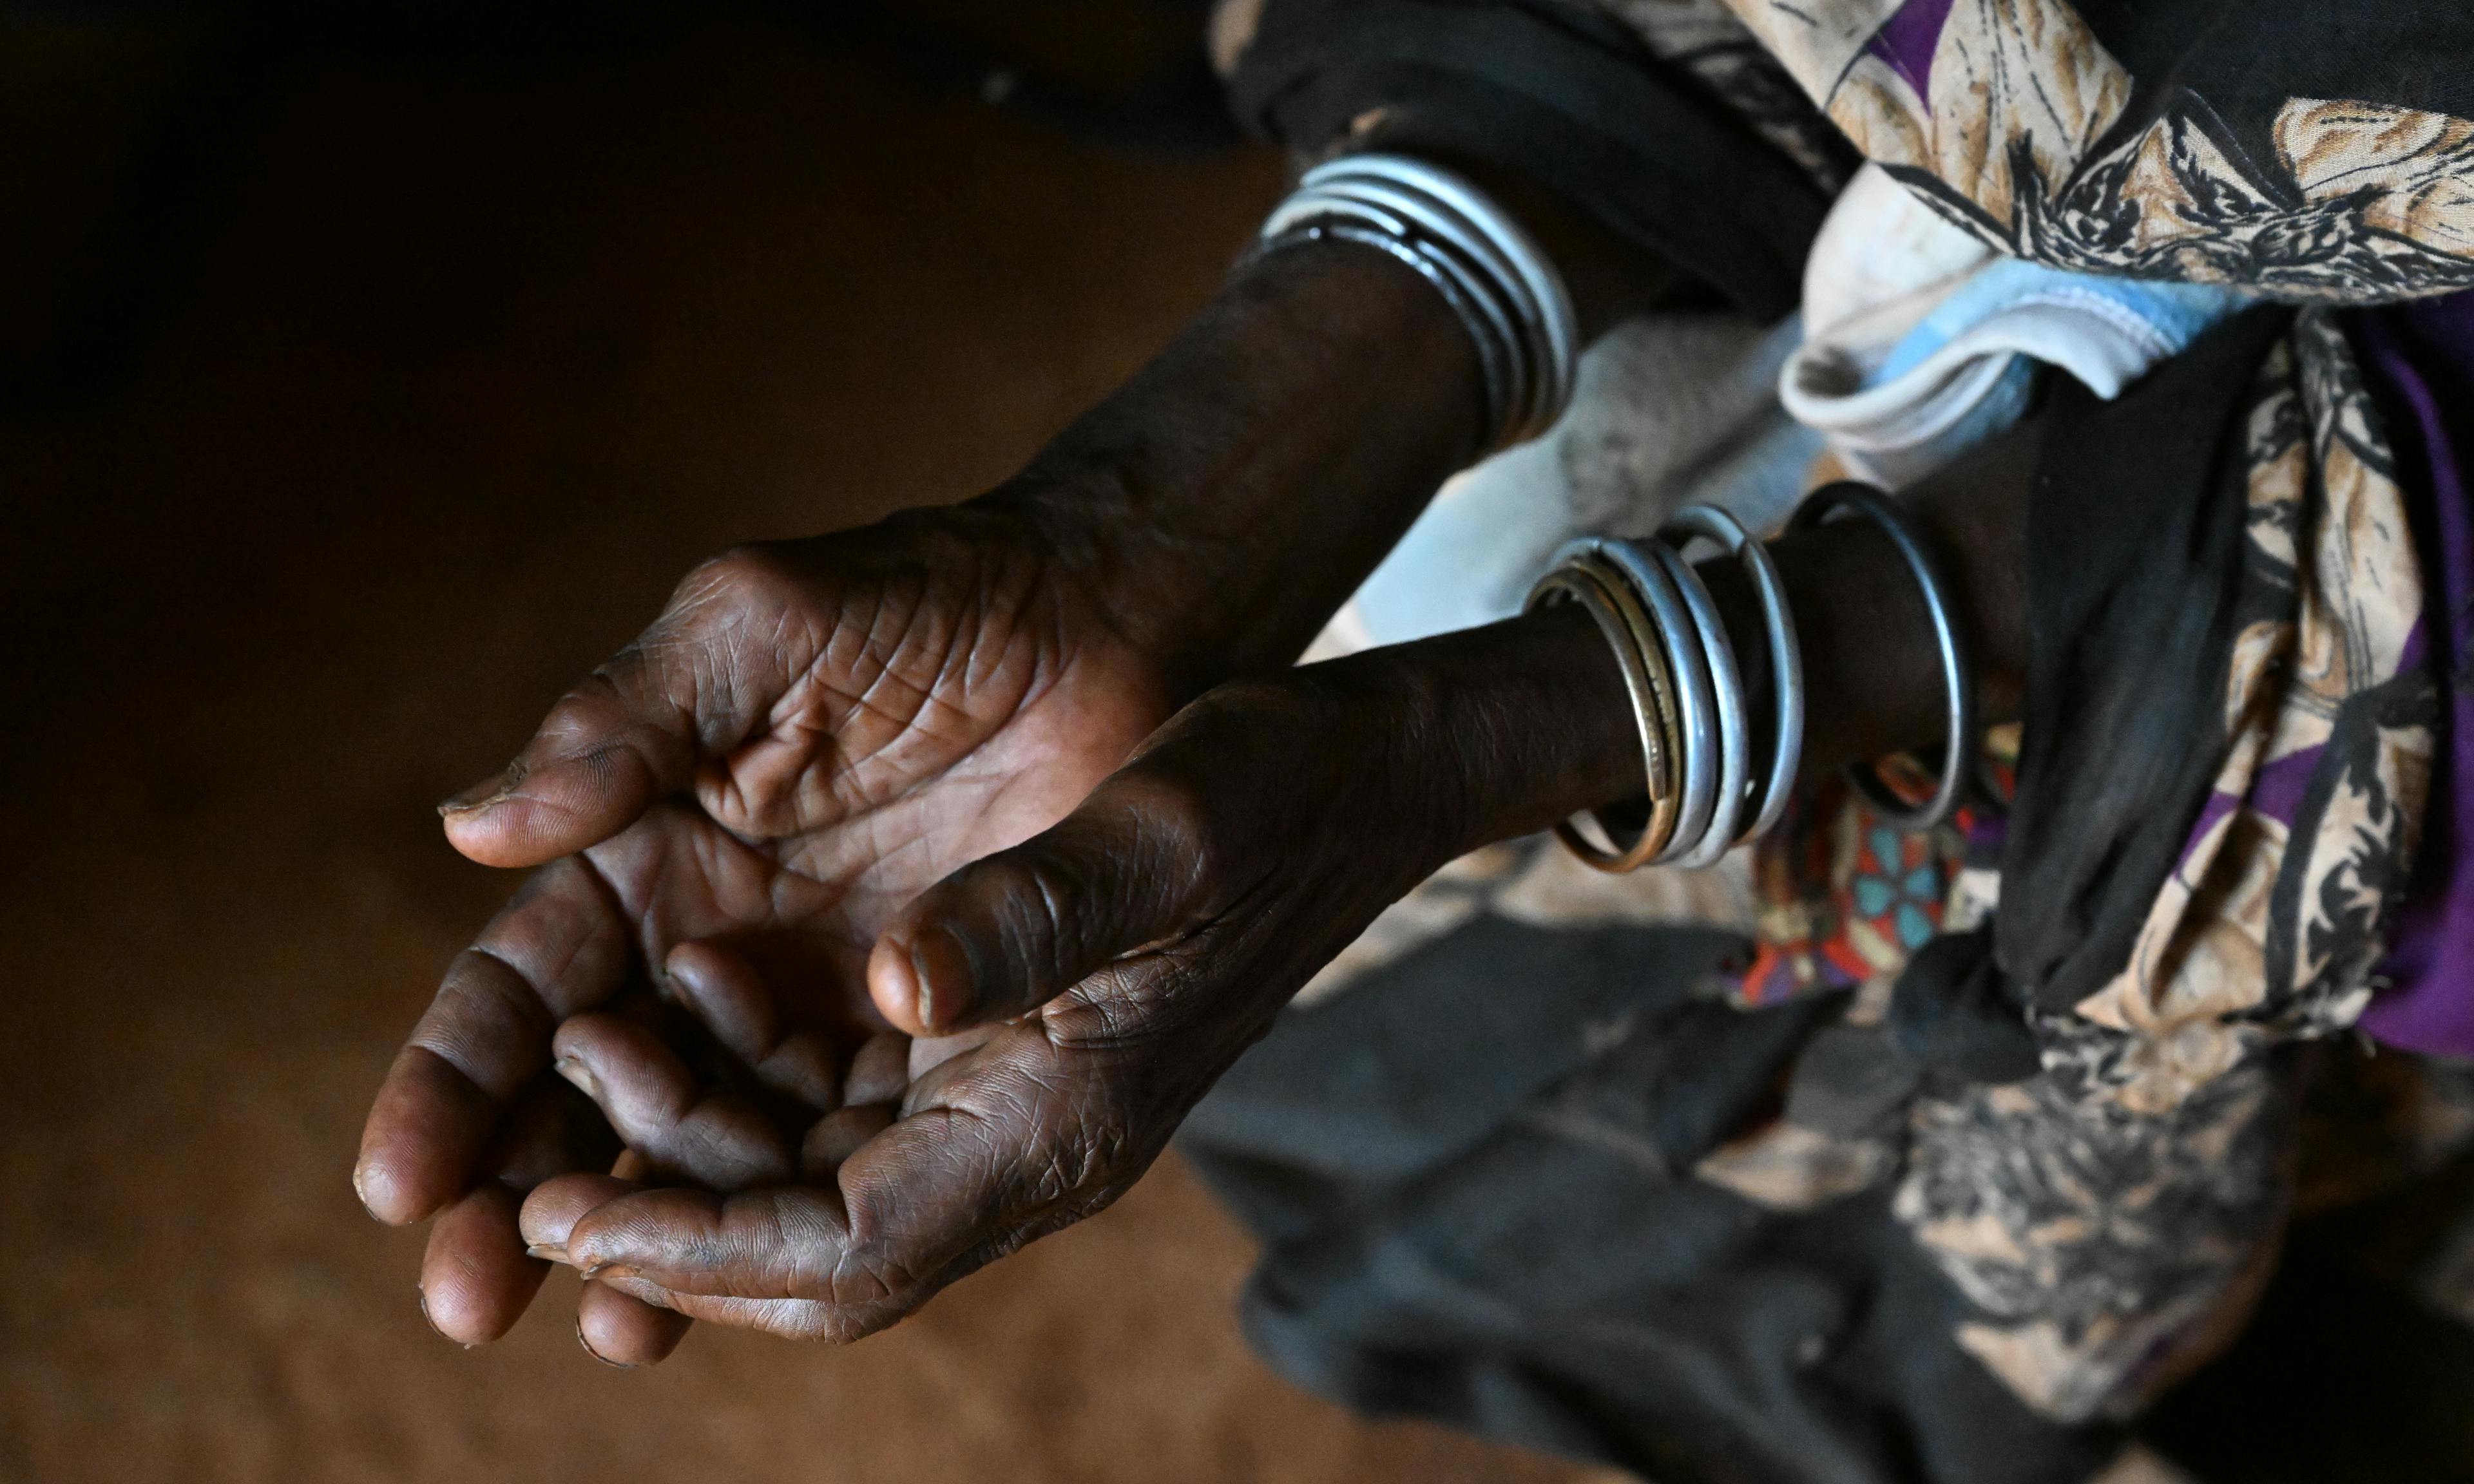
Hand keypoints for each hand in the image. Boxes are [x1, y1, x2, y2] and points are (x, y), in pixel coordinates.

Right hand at [355, 503, 1172, 1360]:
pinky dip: (781, 1219)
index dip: (456, 1080)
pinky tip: (738, 1293)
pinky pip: (833, 1144)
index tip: (401, 1178)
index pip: (524, 985)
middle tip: (462, 1296)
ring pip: (700, 1145)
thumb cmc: (922, 598)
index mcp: (644, 847)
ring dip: (641, 1238)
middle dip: (513, 1194)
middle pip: (585, 1094)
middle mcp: (706, 941)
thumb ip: (624, 719)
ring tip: (602, 1325)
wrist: (1105, 621)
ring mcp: (807, 1001)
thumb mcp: (759, 628)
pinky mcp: (912, 1037)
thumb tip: (471, 827)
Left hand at [512, 607, 1641, 1350]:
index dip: (687, 1251)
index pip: (841, 1254)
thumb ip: (1037, 908)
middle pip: (807, 1252)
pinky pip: (847, 1110)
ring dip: (689, 1144)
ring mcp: (1018, 1105)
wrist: (1367, 772)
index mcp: (1058, 1122)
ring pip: (813, 1187)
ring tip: (590, 1043)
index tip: (548, 1214)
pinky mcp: (1004, 1052)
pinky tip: (694, 978)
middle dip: (655, 1227)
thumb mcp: (1169, 825)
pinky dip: (750, 1076)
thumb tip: (891, 977)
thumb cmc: (1277, 785)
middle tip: (514, 1170)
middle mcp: (1030, 1142)